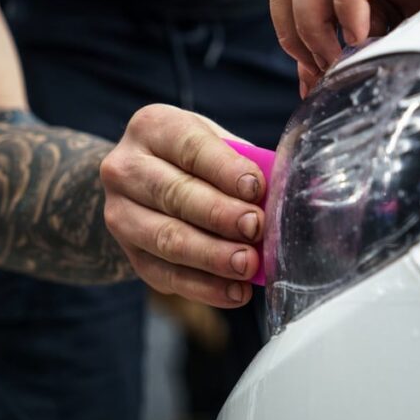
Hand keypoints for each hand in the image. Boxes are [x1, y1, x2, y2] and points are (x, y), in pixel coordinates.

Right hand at [100, 104, 265, 307]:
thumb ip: (250, 163)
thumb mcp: (216, 144)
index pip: (190, 148)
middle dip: (220, 215)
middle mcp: (126, 168)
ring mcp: (120, 213)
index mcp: (153, 128)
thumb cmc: (194, 159)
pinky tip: (235, 291)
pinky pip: (165, 275)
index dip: (225, 170)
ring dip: (211, 256)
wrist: (143, 184)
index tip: (256, 188)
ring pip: (166, 238)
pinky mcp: (128, 253)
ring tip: (247, 265)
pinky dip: (203, 287)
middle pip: (174, 194)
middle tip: (255, 228)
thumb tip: (299, 190)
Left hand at [268, 0, 419, 96]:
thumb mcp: (401, 12)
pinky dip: (349, 7)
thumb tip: (313, 85)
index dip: (289, 32)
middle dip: (295, 32)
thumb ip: (358, 40)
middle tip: (327, 68)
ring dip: (316, 24)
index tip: (316, 71)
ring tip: (346, 55)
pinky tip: (370, 34)